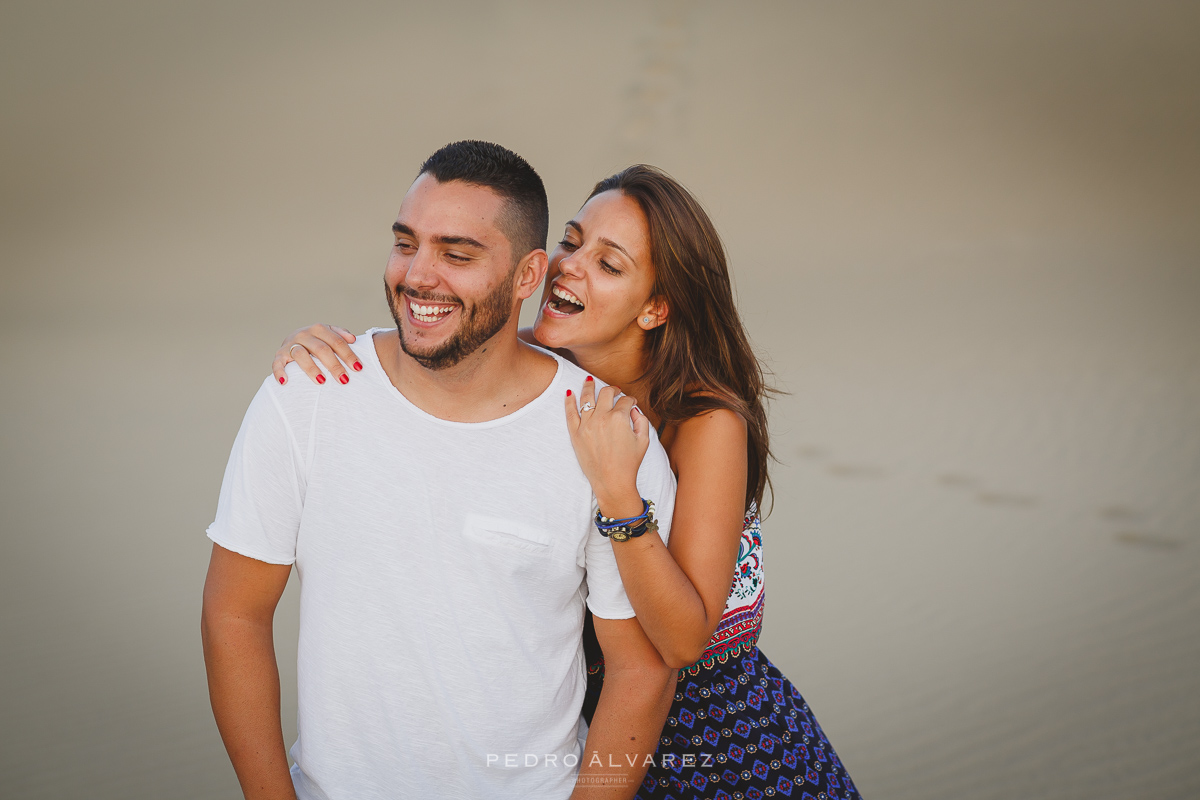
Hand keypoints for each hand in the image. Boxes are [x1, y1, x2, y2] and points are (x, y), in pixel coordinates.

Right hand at [272, 324, 357, 385]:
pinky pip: (277, 363)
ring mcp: (290, 344)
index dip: (348, 354)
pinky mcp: (279, 355)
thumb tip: (353, 339)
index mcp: (319, 329)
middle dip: (334, 365)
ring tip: (322, 381)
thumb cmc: (317, 342)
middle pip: (321, 349)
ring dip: (311, 368)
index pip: (336, 342)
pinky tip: (285, 382)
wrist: (294, 341)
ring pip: (301, 354)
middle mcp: (304, 334)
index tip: (358, 368)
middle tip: (344, 379)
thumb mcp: (329, 335)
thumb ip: (341, 336)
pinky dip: (280, 372)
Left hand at [564, 378, 649, 516]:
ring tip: (589, 380)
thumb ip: (641, 420)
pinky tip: (569, 392)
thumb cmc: (629, 463)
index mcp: (620, 418)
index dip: (630, 399)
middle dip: (613, 389)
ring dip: (589, 386)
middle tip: (615, 391)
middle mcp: (602, 418)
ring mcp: (586, 425)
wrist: (612, 482)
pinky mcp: (576, 433)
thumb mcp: (644, 440)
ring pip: (586, 398)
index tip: (631, 402)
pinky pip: (570, 412)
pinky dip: (569, 401)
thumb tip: (633, 409)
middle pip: (606, 393)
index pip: (625, 400)